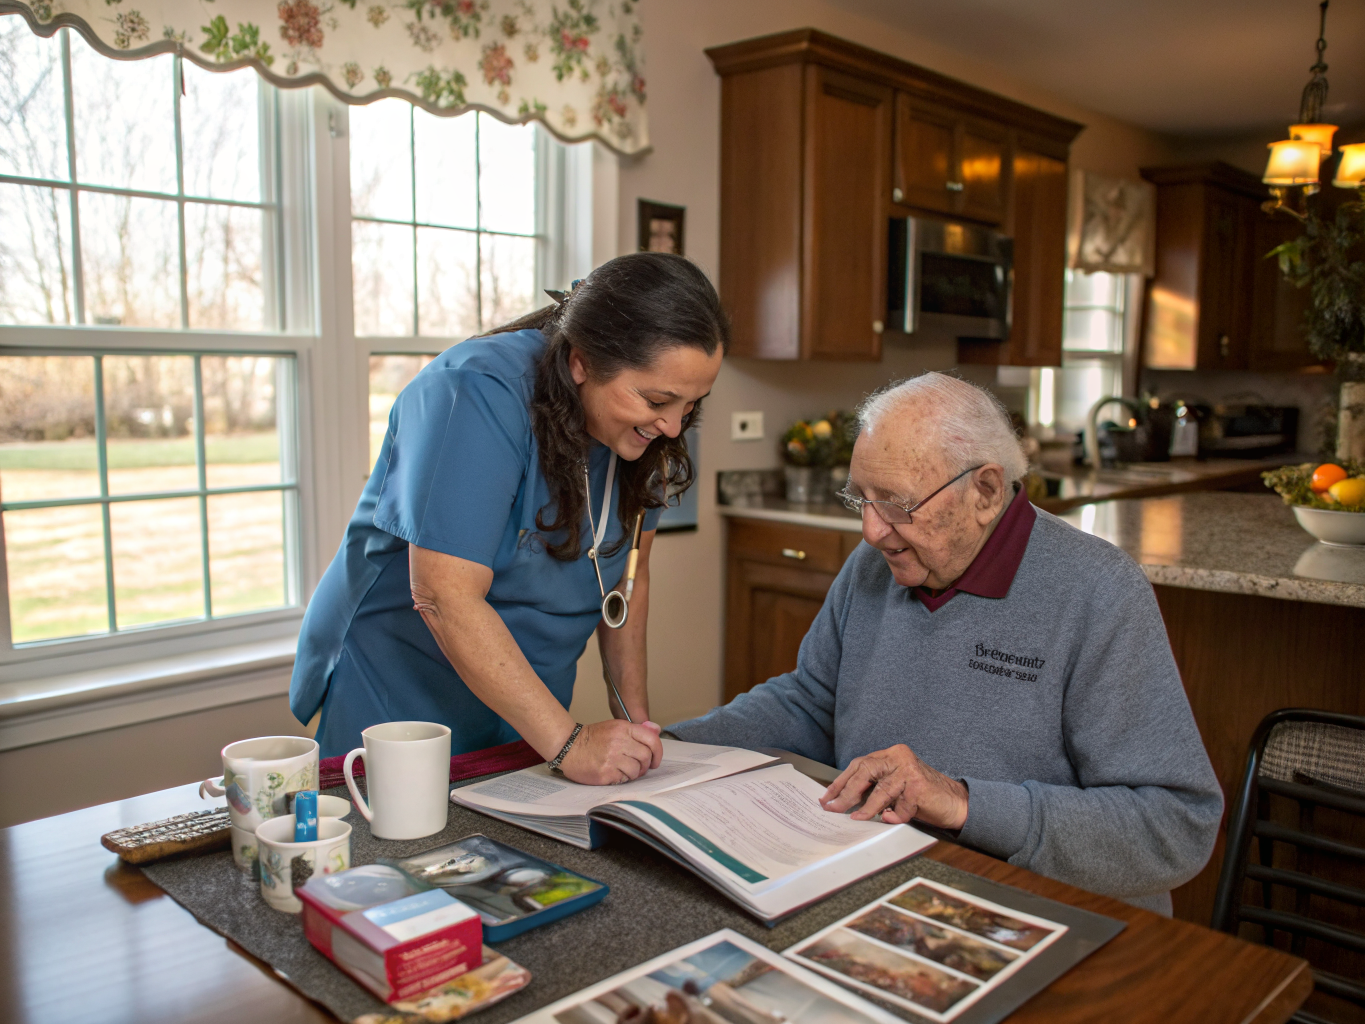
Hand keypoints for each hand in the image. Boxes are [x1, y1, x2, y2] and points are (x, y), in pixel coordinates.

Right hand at [558, 719, 662, 785]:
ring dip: (634, 773)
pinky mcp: (606, 773)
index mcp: (623, 728)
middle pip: (646, 756)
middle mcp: (619, 742)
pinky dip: (623, 778)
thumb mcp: (614, 727)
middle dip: (645, 765)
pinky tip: (614, 773)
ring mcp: (612, 758)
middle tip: (639, 767)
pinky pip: (624, 779)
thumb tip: (656, 730)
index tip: (655, 759)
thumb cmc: (591, 738)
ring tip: (624, 770)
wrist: (568, 747)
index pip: (651, 739)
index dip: (658, 752)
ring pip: (637, 770)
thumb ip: (635, 731)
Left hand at [820, 744, 968, 827]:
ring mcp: (910, 771)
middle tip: (833, 808)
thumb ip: (874, 786)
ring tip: (856, 818)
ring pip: (881, 790)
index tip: (827, 796)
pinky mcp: (920, 787)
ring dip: (866, 808)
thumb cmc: (922, 796)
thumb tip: (843, 799)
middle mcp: (899, 757)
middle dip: (846, 792)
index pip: (859, 765)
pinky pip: (900, 806)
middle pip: (865, 771)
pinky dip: (894, 816)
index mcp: (891, 754)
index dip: (841, 781)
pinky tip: (890, 819)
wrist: (955, 802)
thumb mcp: (894, 785)